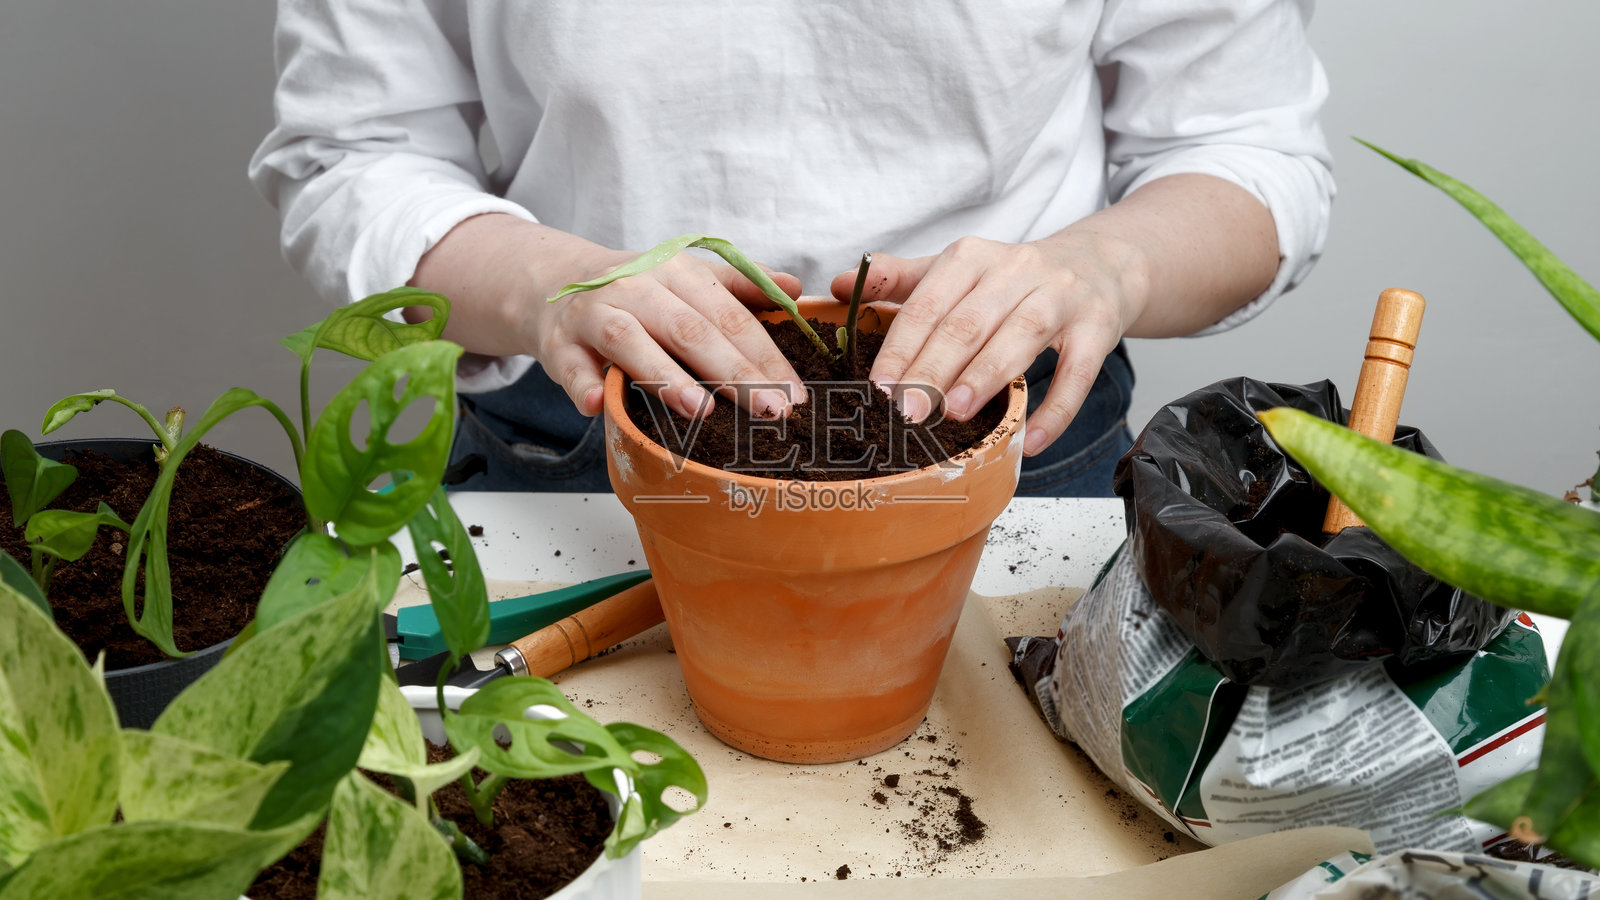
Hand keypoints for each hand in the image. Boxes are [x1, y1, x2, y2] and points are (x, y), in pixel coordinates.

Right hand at [526, 251, 806, 419]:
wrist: (554, 279)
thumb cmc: (638, 291)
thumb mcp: (688, 280)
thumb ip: (741, 287)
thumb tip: (796, 289)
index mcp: (678, 273)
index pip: (730, 317)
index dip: (765, 356)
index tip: (795, 395)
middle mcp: (638, 288)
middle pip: (690, 331)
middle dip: (735, 373)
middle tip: (770, 411)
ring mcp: (594, 314)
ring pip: (630, 342)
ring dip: (665, 377)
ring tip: (702, 411)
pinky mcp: (559, 343)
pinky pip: (570, 366)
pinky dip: (583, 384)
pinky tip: (598, 405)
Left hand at [830, 232, 1144, 456]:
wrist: (1101, 264)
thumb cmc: (1013, 279)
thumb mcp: (958, 270)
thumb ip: (900, 281)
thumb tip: (837, 286)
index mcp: (972, 257)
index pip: (928, 304)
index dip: (902, 346)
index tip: (878, 386)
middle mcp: (1016, 270)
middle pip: (969, 322)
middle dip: (935, 368)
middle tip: (908, 411)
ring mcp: (1061, 297)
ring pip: (1021, 336)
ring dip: (986, 376)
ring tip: (955, 412)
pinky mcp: (1097, 327)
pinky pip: (1078, 371)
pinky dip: (1056, 409)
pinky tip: (1031, 440)